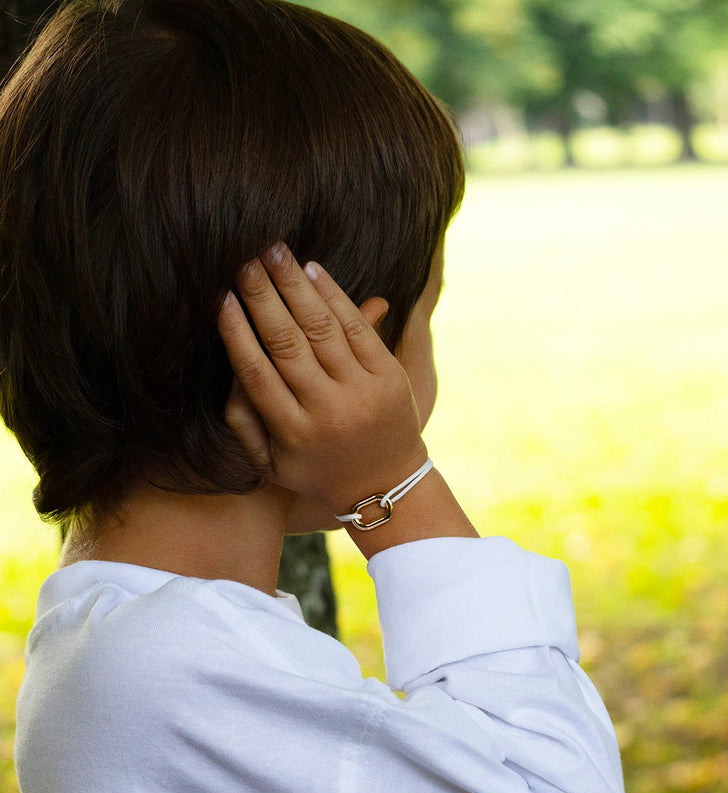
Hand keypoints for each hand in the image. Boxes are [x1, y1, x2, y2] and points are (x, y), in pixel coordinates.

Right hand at [215, 244, 427, 513]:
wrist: (385, 488)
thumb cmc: (314, 470)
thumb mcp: (272, 462)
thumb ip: (243, 419)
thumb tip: (231, 361)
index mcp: (293, 434)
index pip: (257, 374)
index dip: (237, 333)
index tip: (219, 298)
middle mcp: (327, 412)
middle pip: (287, 344)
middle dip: (262, 297)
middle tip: (242, 259)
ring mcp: (361, 393)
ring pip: (321, 329)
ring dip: (294, 285)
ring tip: (272, 251)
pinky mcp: (389, 378)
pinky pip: (356, 328)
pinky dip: (334, 296)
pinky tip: (311, 270)